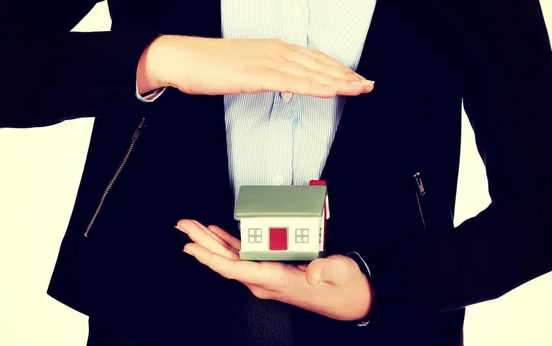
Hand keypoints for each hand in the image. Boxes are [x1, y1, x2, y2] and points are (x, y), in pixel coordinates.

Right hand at [137, 35, 373, 97]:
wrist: (185, 58)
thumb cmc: (211, 65)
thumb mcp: (247, 67)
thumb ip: (269, 74)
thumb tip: (284, 83)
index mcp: (274, 48)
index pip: (314, 59)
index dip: (337, 68)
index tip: (354, 78)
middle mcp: (276, 51)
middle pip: (319, 63)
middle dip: (346, 74)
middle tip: (367, 84)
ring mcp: (268, 61)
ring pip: (311, 72)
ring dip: (338, 80)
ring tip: (358, 88)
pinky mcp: (257, 74)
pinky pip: (292, 82)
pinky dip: (314, 85)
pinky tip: (329, 90)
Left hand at [176, 219, 372, 321]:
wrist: (347, 299)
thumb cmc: (342, 286)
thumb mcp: (340, 274)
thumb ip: (326, 270)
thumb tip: (312, 272)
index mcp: (276, 280)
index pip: (235, 270)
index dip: (210, 258)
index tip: (190, 247)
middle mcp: (264, 280)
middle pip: (225, 261)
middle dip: (202, 243)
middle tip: (182, 225)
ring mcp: (265, 275)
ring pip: (230, 258)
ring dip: (210, 241)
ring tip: (192, 226)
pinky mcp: (270, 269)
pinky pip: (242, 256)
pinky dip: (227, 243)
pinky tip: (216, 234)